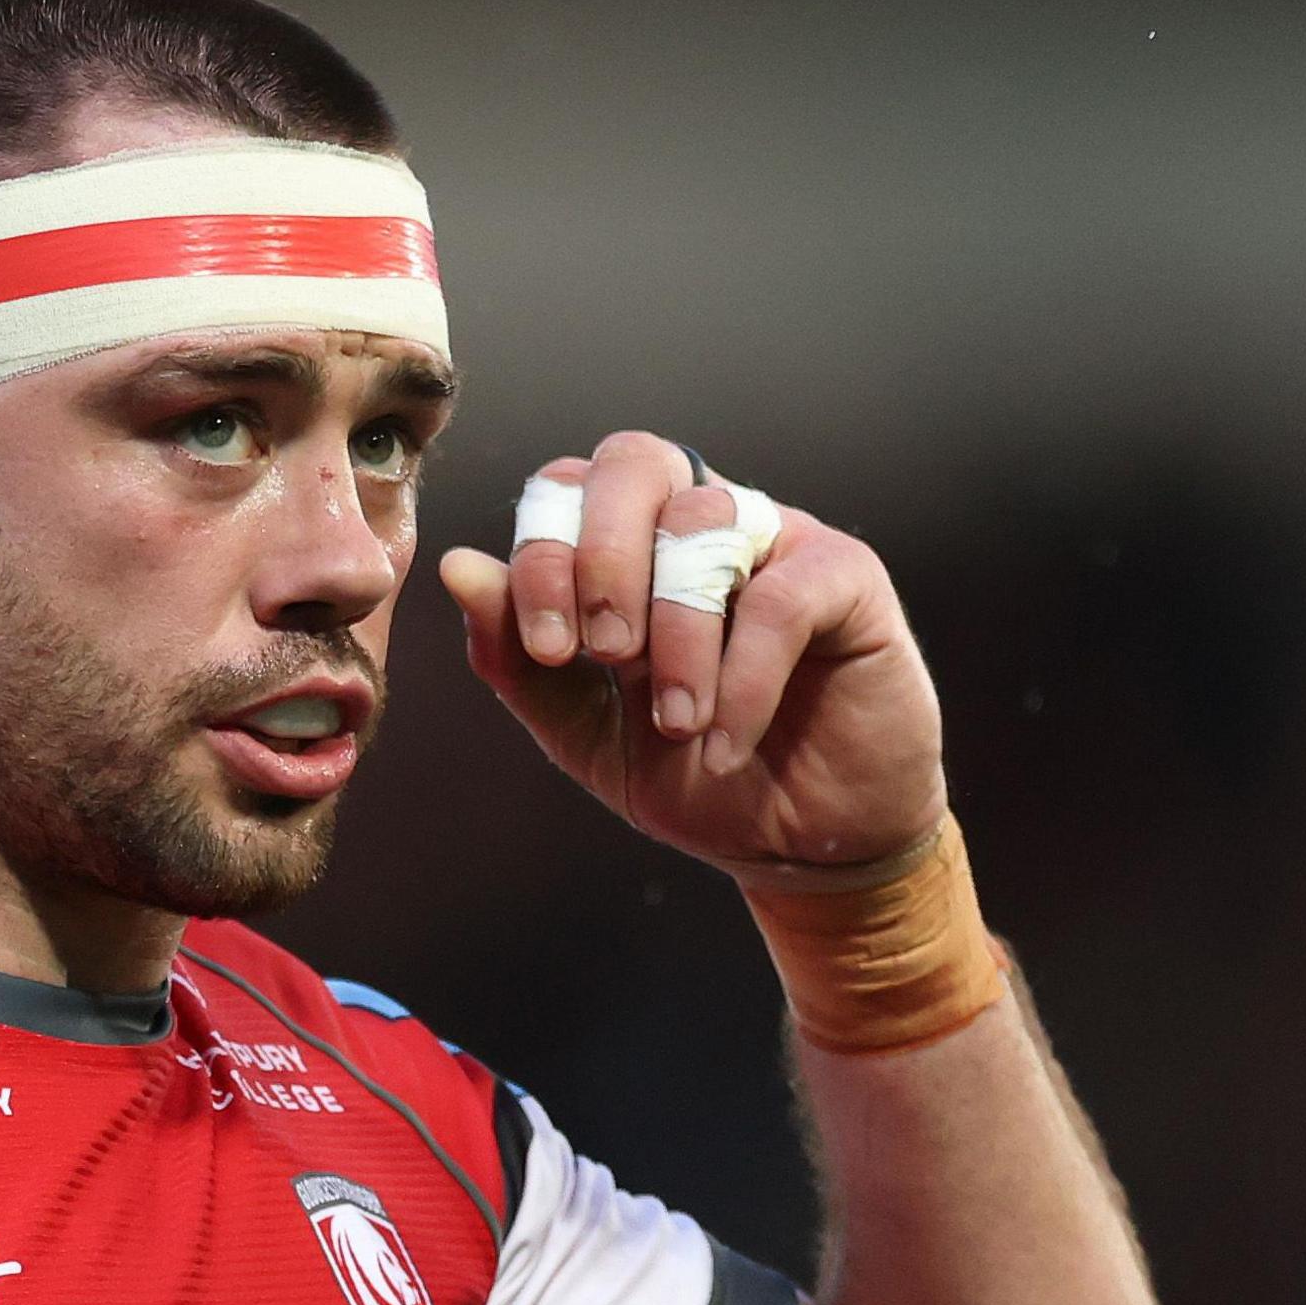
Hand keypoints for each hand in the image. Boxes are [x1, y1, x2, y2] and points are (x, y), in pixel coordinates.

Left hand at [436, 431, 946, 877]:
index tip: (545, 647)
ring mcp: (776, 538)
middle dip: (599, 556)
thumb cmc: (691, 773)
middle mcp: (698, 520)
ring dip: (676, 633)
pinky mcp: (846, 577)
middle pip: (634, 461)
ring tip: (677, 724)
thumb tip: (459, 567)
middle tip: (603, 654)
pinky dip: (742, 677)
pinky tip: (724, 741)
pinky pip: (782, 595)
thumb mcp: (584, 730)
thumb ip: (519, 659)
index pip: (565, 486)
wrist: (796, 843)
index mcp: (627, 544)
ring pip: (704, 525)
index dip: (543, 551)